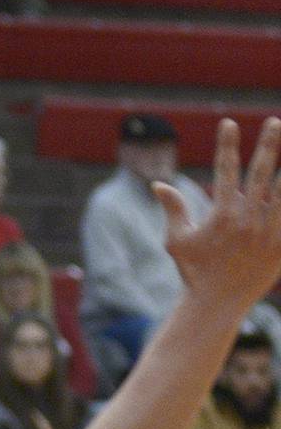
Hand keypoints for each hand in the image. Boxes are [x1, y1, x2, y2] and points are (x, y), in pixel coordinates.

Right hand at [161, 117, 280, 320]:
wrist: (217, 306)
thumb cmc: (194, 272)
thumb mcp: (177, 241)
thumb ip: (173, 209)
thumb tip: (159, 184)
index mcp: (222, 214)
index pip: (225, 169)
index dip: (227, 144)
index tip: (229, 122)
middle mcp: (248, 219)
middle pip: (262, 172)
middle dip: (269, 144)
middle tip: (275, 122)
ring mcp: (268, 232)